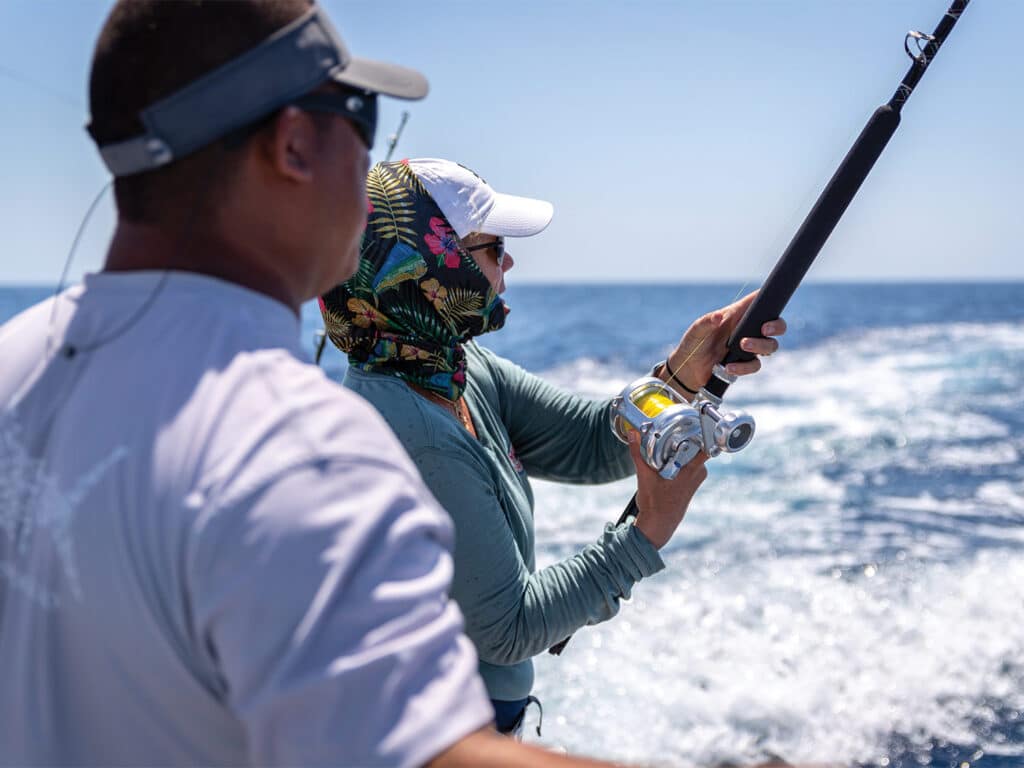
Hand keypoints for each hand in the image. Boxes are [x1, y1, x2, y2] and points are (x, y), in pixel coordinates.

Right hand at [628, 431, 707, 549]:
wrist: (659, 524)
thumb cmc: (655, 504)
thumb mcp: (644, 476)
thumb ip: (637, 453)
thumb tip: (632, 433)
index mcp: (692, 469)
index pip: (707, 444)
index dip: (706, 430)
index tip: (699, 417)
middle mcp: (698, 472)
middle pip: (696, 445)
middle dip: (683, 437)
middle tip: (671, 428)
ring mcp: (697, 477)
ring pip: (691, 454)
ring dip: (680, 448)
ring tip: (666, 442)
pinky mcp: (693, 480)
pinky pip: (689, 462)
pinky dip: (679, 457)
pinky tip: (667, 457)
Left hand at [661, 290, 785, 397]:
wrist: (688, 369)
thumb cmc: (693, 343)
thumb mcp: (696, 330)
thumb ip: (707, 322)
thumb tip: (719, 317)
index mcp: (737, 315)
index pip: (758, 302)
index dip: (770, 298)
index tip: (772, 302)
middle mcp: (746, 330)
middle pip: (775, 325)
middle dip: (776, 326)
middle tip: (765, 329)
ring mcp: (748, 347)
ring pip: (770, 346)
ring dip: (760, 346)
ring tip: (743, 345)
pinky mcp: (745, 363)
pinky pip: (755, 365)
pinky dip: (744, 367)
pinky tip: (729, 367)